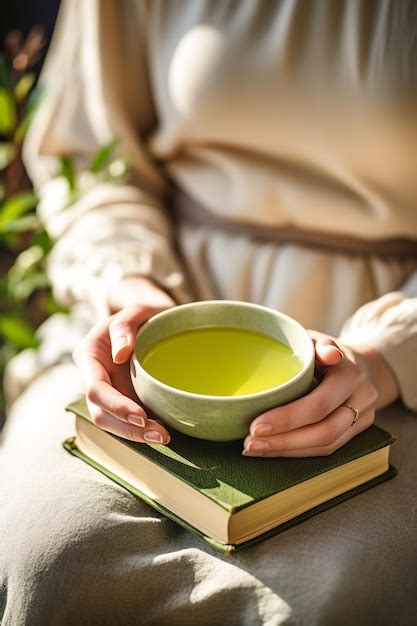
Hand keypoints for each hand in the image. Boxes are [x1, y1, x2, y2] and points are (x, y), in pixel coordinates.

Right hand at [73, 276, 173, 443]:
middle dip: (128, 428)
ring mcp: (108, 391)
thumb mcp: (137, 309)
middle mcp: (94, 376)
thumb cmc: (144, 312)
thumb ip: (125, 324)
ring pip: (113, 422)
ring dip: (137, 434)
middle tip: (160, 435)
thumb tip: (119, 354)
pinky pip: (127, 420)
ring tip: (164, 436)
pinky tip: (163, 431)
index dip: (116, 406)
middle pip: (101, 413)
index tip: (141, 416)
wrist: (152, 320)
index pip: (96, 388)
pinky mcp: (123, 399)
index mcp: (89, 354)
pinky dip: (144, 429)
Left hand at [243, 331, 391, 457]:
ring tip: (254, 448)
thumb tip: (330, 354)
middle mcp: (362, 399)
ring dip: (287, 450)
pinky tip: (272, 449)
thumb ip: (321, 345)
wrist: (359, 364)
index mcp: (351, 374)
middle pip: (324, 431)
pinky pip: (327, 449)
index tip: (256, 426)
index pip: (320, 404)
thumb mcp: (320, 340)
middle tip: (250, 443)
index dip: (288, 419)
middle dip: (284, 441)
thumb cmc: (326, 351)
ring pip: (326, 445)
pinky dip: (297, 452)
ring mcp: (362, 419)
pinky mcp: (356, 433)